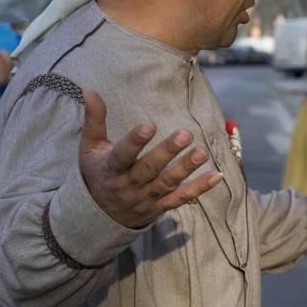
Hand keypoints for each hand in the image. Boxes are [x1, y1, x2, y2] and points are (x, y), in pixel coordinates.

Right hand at [79, 90, 222, 228]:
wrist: (98, 216)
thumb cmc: (97, 173)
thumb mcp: (90, 147)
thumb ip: (94, 120)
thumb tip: (90, 91)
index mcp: (110, 169)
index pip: (122, 155)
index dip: (135, 142)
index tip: (149, 126)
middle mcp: (128, 186)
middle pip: (149, 170)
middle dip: (167, 153)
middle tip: (185, 134)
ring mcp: (145, 198)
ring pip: (167, 184)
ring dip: (185, 169)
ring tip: (201, 153)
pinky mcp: (159, 207)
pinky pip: (181, 199)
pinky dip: (199, 189)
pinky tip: (216, 176)